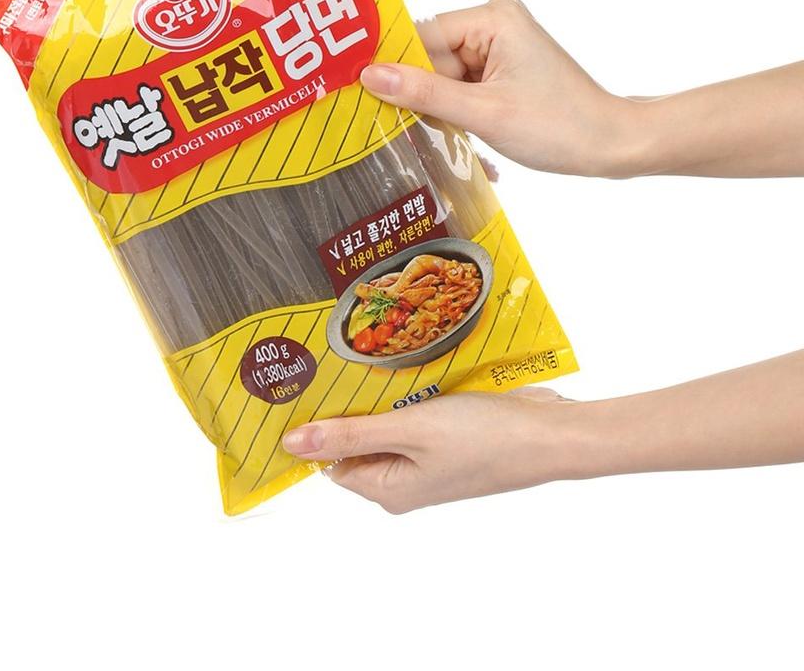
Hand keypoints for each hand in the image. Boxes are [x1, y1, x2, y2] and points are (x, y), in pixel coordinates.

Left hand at [282, 387, 577, 513]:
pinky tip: (399, 361)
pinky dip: (405, 389)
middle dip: (346, 404)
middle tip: (324, 359)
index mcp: (388, 489)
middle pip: (358, 439)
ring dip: (377, 392)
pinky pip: (414, 411)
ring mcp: (430, 456)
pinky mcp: (450, 434)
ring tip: (360, 353)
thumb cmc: (483, 438)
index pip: (331, 460)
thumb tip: (291, 444)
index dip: (315, 426)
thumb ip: (350, 435)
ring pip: (387, 420)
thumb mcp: (408, 432)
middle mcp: (405, 477)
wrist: (550, 433)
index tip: (298, 387)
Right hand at [363, 0, 640, 176]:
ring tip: (449, 136)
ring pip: (441, 76)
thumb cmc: (559, 126)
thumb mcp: (483, 112)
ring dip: (439, 108)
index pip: (421, 37)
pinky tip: (463, 134)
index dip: (394, 68)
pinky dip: (456, 111)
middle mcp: (494, 21)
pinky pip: (459, 84)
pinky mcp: (501, 65)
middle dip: (420, 94)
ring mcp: (498, 43)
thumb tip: (370, 75)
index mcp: (493, 17)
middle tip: (404, 129)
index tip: (362, 94)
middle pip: (429, 58)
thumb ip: (424, 93)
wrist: (609, 144)